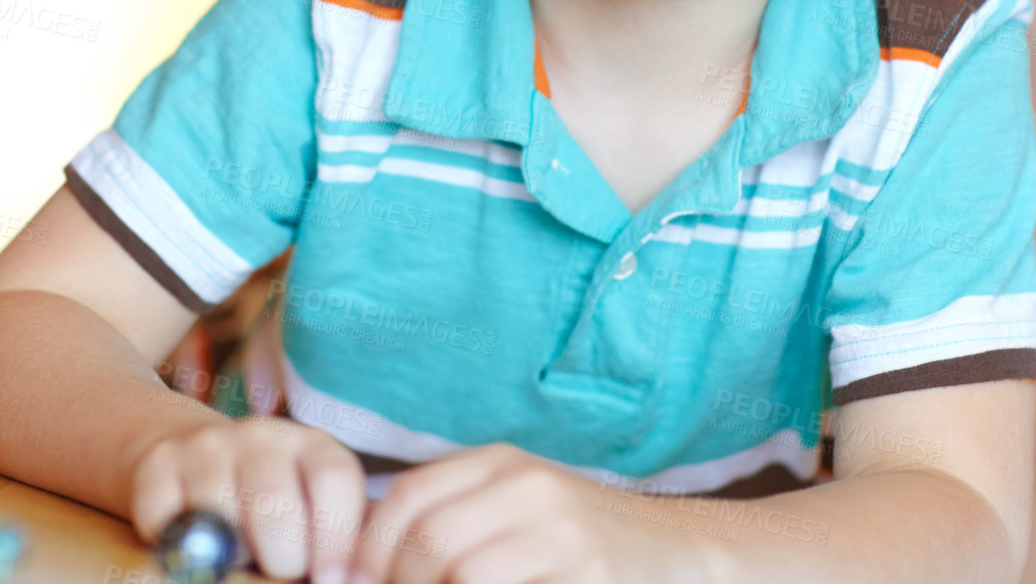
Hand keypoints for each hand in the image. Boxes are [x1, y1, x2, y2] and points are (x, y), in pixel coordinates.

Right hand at [128, 414, 366, 581]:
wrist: (193, 455)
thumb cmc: (267, 502)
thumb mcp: (310, 509)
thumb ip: (330, 541)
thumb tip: (348, 579)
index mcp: (312, 445)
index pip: (334, 478)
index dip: (336, 539)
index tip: (330, 579)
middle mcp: (261, 434)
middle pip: (275, 504)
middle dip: (281, 558)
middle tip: (278, 570)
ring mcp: (207, 444)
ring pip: (219, 515)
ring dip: (227, 553)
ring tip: (235, 554)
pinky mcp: (159, 462)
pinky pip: (167, 519)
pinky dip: (177, 548)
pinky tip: (193, 544)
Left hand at [345, 443, 665, 583]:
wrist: (681, 552)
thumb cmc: (582, 542)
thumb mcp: (516, 510)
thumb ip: (451, 520)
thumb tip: (360, 562)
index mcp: (500, 463)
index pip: (407, 496)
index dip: (370, 548)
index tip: (354, 582)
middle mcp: (527, 486)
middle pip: (427, 538)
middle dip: (398, 583)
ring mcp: (561, 529)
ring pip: (460, 571)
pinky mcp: (586, 571)